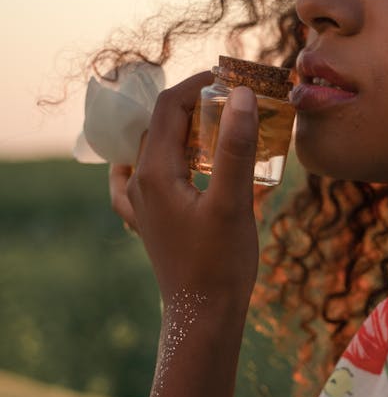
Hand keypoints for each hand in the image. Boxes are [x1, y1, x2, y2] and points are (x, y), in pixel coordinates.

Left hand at [110, 72, 259, 307]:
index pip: (169, 107)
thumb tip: (239, 95)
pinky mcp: (149, 222)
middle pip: (162, 125)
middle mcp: (139, 182)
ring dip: (183, 130)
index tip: (234, 78)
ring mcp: (140, 203)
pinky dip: (157, 160)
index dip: (200, 84)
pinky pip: (139, 179)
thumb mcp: (233, 201)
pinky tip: (164, 163)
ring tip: (216, 127)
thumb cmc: (221, 263)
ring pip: (154, 149)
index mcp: (155, 172)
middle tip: (236, 101)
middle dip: (197, 105)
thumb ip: (234, 146)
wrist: (204, 318)